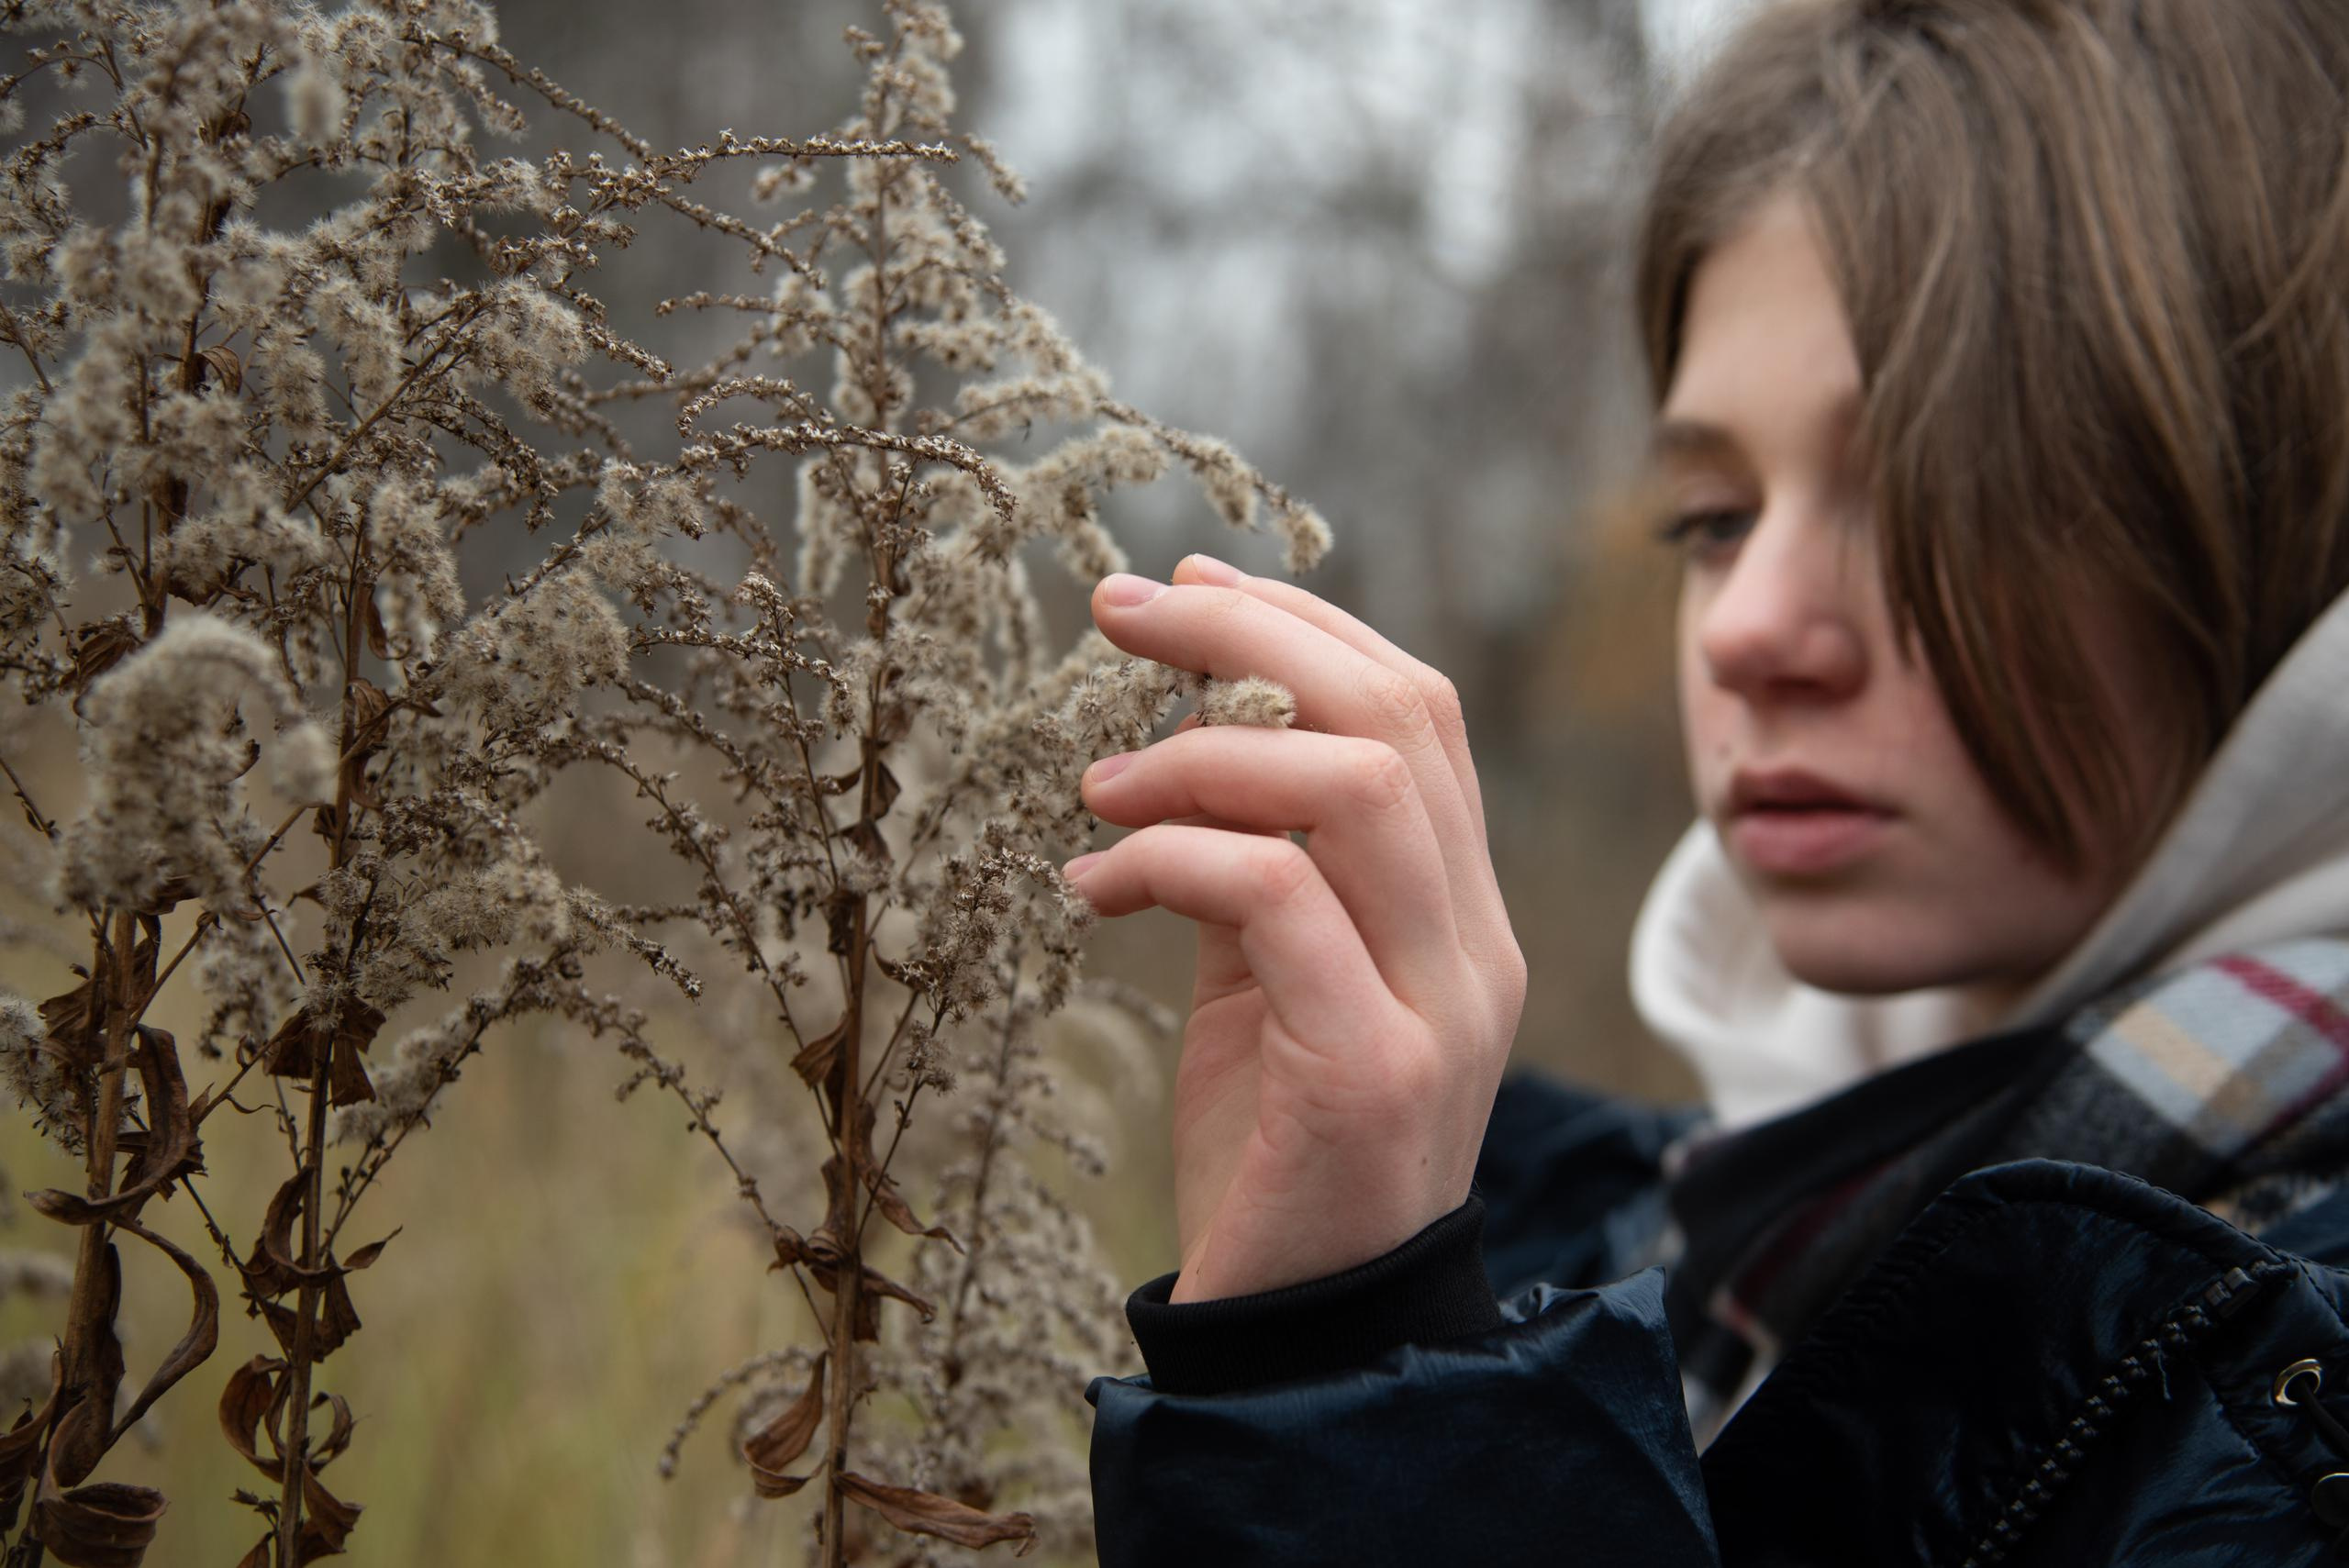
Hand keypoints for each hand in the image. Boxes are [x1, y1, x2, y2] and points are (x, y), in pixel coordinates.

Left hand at [1064, 555, 1526, 1303]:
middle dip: (1253, 639)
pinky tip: (1091, 886)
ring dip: (1204, 754)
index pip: (1419, 714)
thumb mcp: (1263, 982)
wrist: (1300, 1338)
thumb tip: (1187, 721)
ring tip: (1095, 784)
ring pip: (1360, 787)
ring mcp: (1439, 1009)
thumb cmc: (1271, 1150)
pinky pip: (1277, 900)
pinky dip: (1172, 860)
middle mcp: (1476, 947)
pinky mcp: (1370, 1071)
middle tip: (1121, 610)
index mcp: (1458, 914)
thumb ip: (1254, 861)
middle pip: (1398, 718)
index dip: (1305, 629)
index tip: (1188, 587)